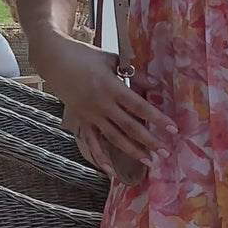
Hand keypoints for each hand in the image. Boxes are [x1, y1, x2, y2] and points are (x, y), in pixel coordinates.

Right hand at [34, 35, 170, 179]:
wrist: (54, 60)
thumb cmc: (86, 56)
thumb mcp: (112, 60)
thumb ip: (134, 74)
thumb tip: (155, 85)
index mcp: (111, 87)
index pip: (139, 107)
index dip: (157, 118)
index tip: (173, 129)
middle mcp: (102, 105)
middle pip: (130, 126)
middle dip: (149, 140)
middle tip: (166, 152)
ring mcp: (90, 115)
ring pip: (114, 137)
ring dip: (132, 150)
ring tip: (148, 160)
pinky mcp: (81, 121)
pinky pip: (91, 142)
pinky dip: (100, 157)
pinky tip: (110, 171)